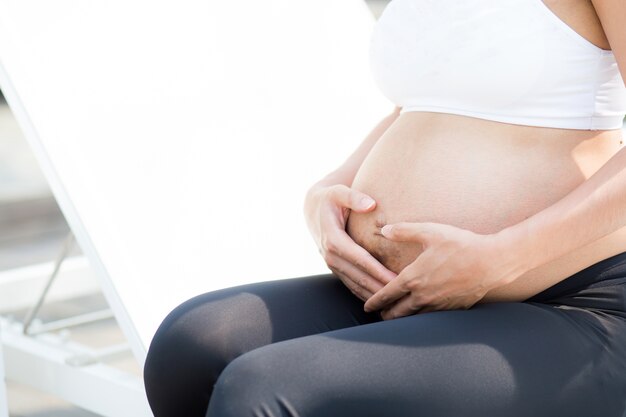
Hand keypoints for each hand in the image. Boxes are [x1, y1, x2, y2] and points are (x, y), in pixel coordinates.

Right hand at [304, 183, 396, 300]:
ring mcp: (332, 264)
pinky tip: (381, 301)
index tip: (396, 279)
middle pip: (358, 276)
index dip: (378, 270)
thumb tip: (370, 204)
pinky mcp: (335, 268)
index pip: (359, 258)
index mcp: (333, 238)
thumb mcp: (339, 192)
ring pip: (355, 285)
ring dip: (373, 295)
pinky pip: (351, 285)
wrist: (313, 210)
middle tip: (403, 296)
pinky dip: (365, 294)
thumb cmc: (330, 199)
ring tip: (395, 303)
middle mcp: (331, 255)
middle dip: (380, 288)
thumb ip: (354, 197)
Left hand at [363, 222, 524, 318]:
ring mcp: (438, 306)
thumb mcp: (430, 231)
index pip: (385, 295)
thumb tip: (384, 229)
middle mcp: (422, 297)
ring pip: (413, 320)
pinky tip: (420, 315)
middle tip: (379, 314)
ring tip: (396, 317)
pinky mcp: (452, 310)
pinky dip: (421, 320)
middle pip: (396, 314)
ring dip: (402, 320)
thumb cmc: (460, 244)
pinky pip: (430, 320)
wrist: (492, 261)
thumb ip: (404, 231)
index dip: (373, 302)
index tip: (366, 306)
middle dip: (385, 315)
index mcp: (412, 278)